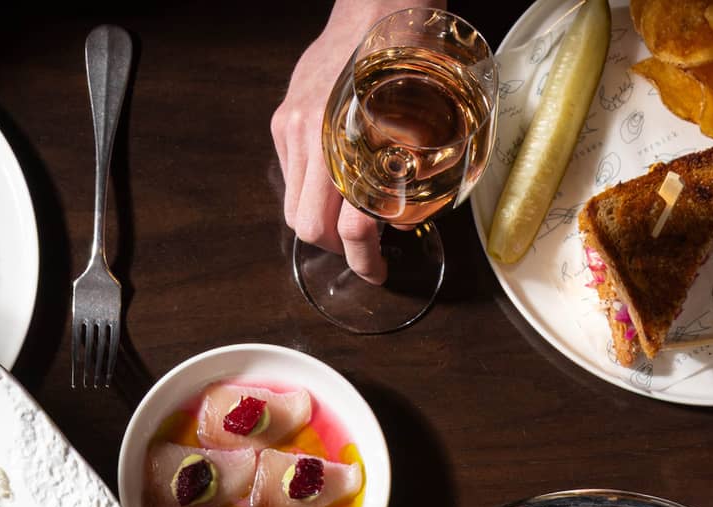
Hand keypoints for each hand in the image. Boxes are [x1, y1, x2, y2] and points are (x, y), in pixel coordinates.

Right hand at [272, 0, 395, 283]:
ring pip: (293, 208)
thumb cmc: (411, 53)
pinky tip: (335, 178)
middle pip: (309, 228)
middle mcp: (314, 138)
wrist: (379, 0)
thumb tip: (397, 223)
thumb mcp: (429, 122)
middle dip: (337, 249)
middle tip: (363, 250)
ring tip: (347, 216)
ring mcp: (292, 127)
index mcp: (352, 144)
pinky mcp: (283, 118)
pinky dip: (311, 189)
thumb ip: (410, 177)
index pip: (347, 230)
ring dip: (321, 223)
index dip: (364, 262)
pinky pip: (289, 175)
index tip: (378, 272)